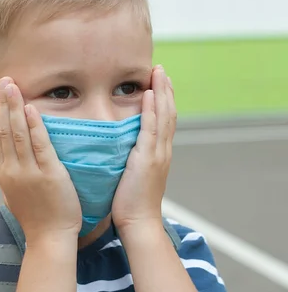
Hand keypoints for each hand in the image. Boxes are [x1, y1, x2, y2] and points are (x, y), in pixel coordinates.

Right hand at [0, 77, 81, 242]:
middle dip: (2, 105)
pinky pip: (40, 145)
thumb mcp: (16, 196)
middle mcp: (12, 171)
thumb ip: (12, 177)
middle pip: (4, 132)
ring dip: (14, 108)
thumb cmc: (37, 219)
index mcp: (4, 175)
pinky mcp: (49, 174)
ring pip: (17, 134)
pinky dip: (34, 125)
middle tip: (1, 82)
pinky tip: (30, 108)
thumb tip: (10, 163)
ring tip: (11, 87)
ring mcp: (29, 173)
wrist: (49, 238)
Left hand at [112, 65, 175, 233]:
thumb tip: (121, 152)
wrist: (138, 222)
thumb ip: (131, 161)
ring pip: (164, 116)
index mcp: (159, 155)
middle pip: (168, 113)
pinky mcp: (148, 158)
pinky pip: (150, 128)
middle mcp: (162, 151)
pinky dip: (152, 109)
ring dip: (162, 92)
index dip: (163, 101)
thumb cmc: (131, 205)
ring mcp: (157, 154)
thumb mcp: (133, 177)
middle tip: (161, 70)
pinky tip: (149, 94)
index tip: (159, 83)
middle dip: (166, 90)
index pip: (164, 122)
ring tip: (158, 73)